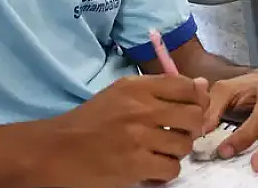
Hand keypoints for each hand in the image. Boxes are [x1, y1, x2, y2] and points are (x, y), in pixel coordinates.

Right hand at [46, 75, 208, 187]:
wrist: (54, 152)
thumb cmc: (87, 123)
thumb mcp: (119, 95)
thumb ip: (159, 91)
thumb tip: (203, 86)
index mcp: (136, 86)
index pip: (186, 86)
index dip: (197, 101)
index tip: (191, 111)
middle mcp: (140, 107)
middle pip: (194, 115)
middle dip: (192, 129)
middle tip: (177, 136)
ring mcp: (138, 136)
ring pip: (185, 145)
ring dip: (176, 152)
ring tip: (159, 153)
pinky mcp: (135, 164)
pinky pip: (171, 168)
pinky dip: (164, 172)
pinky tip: (150, 168)